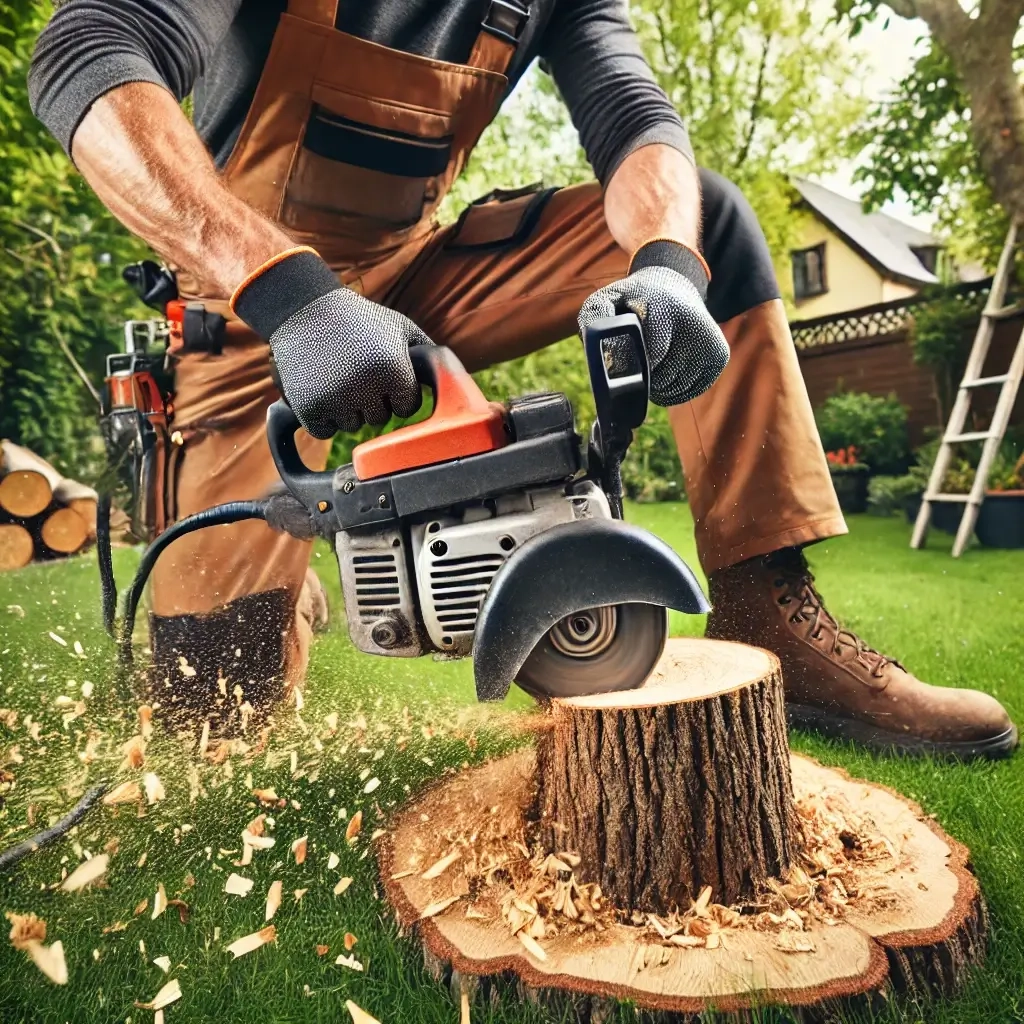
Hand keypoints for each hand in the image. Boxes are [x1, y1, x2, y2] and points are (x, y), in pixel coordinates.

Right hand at [270, 288, 430, 436]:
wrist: (303, 308)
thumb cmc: (359, 319)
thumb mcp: (400, 327)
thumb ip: (429, 354)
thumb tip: (457, 382)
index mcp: (393, 369)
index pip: (407, 407)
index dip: (396, 389)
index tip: (382, 369)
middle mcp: (365, 388)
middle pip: (380, 419)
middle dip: (372, 399)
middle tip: (356, 369)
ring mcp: (335, 401)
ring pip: (353, 426)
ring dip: (347, 408)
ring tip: (337, 374)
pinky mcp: (308, 409)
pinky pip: (324, 431)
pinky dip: (322, 416)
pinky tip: (320, 388)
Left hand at [578, 242, 728, 406]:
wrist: (675, 287)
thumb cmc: (634, 299)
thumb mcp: (609, 298)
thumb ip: (595, 317)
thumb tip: (593, 340)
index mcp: (662, 306)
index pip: (649, 357)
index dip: (631, 370)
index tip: (620, 369)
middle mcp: (692, 322)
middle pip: (660, 378)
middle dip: (641, 379)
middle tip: (635, 363)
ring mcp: (709, 340)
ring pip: (674, 388)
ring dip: (656, 388)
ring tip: (650, 364)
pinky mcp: (719, 355)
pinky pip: (690, 390)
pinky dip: (673, 390)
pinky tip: (666, 370)